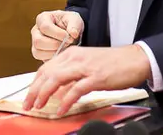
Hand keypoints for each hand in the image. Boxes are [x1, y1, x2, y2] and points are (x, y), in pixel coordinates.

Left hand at [23, 44, 150, 116]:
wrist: (135, 59)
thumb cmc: (112, 62)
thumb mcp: (86, 64)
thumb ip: (71, 73)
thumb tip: (56, 88)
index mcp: (71, 54)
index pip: (45, 68)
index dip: (34, 83)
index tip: (29, 95)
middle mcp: (75, 58)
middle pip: (46, 74)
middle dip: (34, 90)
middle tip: (28, 104)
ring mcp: (85, 67)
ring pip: (56, 79)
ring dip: (44, 94)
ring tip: (39, 106)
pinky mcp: (96, 77)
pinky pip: (76, 90)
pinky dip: (66, 100)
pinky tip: (61, 109)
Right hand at [31, 10, 83, 61]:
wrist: (70, 32)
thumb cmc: (70, 23)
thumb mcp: (75, 19)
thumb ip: (75, 25)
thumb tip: (73, 34)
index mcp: (42, 19)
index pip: (45, 27)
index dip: (58, 34)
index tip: (69, 36)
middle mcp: (35, 31)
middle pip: (38, 41)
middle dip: (55, 45)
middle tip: (67, 44)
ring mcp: (35, 43)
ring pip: (38, 52)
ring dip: (54, 52)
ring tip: (65, 48)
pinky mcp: (38, 54)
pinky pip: (43, 60)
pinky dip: (54, 58)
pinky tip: (62, 53)